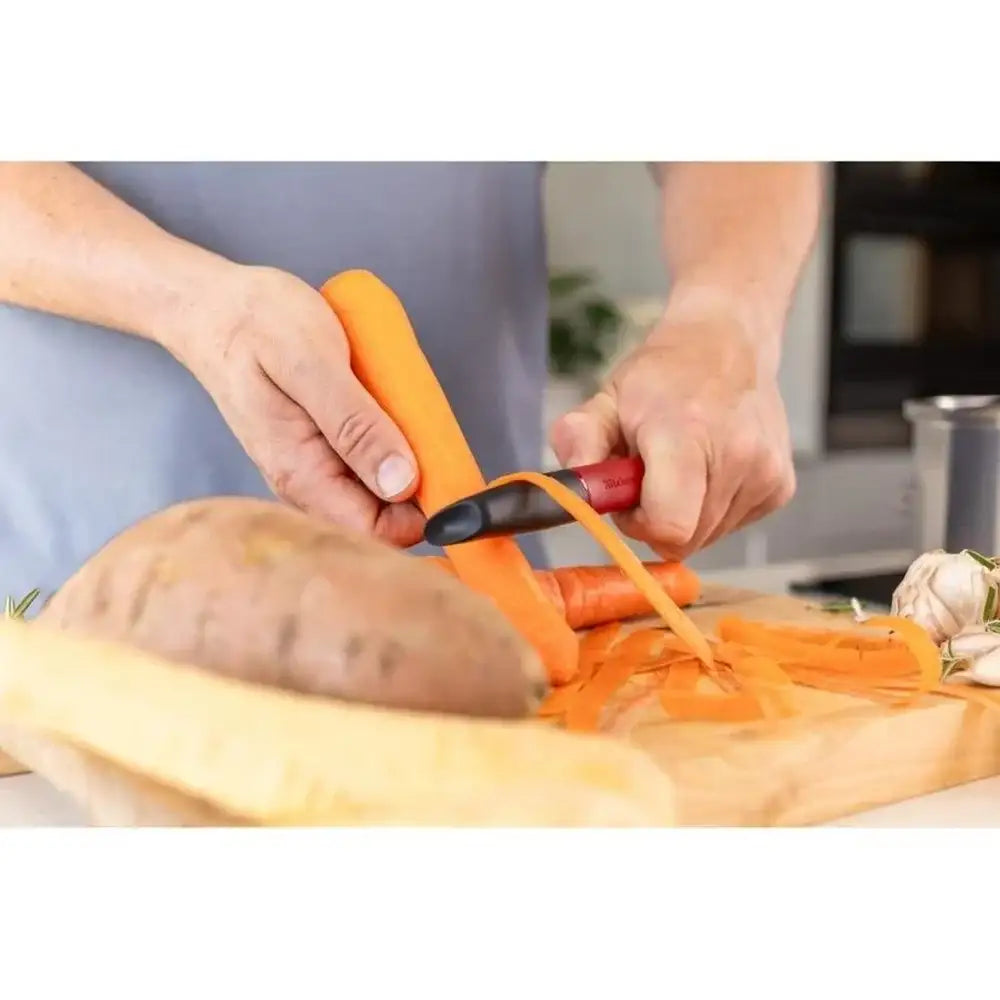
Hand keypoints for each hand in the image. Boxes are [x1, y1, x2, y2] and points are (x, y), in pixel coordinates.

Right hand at [167, 265, 424, 545]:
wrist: (214, 306)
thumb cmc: (255, 325)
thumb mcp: (311, 364)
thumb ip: (355, 425)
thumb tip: (401, 483)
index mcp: (302, 475)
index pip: (376, 533)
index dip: (421, 515)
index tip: (449, 476)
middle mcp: (308, 483)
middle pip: (384, 517)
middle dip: (420, 485)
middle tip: (429, 430)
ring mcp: (316, 466)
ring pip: (382, 489)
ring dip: (409, 459)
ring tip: (404, 408)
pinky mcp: (325, 446)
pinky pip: (371, 460)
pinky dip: (393, 440)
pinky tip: (391, 406)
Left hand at [549, 311, 794, 560]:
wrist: (727, 340)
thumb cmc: (662, 375)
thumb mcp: (606, 399)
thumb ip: (579, 442)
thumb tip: (570, 491)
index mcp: (687, 435)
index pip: (669, 528)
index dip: (640, 525)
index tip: (630, 496)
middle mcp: (738, 457)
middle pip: (686, 540)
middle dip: (659, 519)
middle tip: (651, 476)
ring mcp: (766, 474)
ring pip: (709, 536)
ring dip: (686, 513)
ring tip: (682, 466)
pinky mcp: (782, 487)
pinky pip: (733, 525)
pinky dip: (713, 507)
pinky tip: (710, 468)